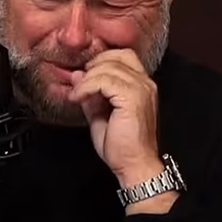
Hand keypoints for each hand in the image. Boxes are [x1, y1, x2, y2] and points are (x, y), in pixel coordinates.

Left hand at [68, 49, 160, 182]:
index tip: (84, 78)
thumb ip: (90, 94)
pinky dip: (87, 86)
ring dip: (87, 79)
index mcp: (141, 84)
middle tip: (79, 85)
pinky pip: (105, 81)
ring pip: (108, 67)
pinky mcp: (133, 98)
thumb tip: (76, 75)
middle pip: (116, 56)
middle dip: (92, 67)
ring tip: (77, 95)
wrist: (134, 165)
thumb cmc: (120, 145)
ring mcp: (141, 89)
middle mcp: (145, 82)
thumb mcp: (99, 114)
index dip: (100, 61)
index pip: (122, 56)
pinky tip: (79, 98)